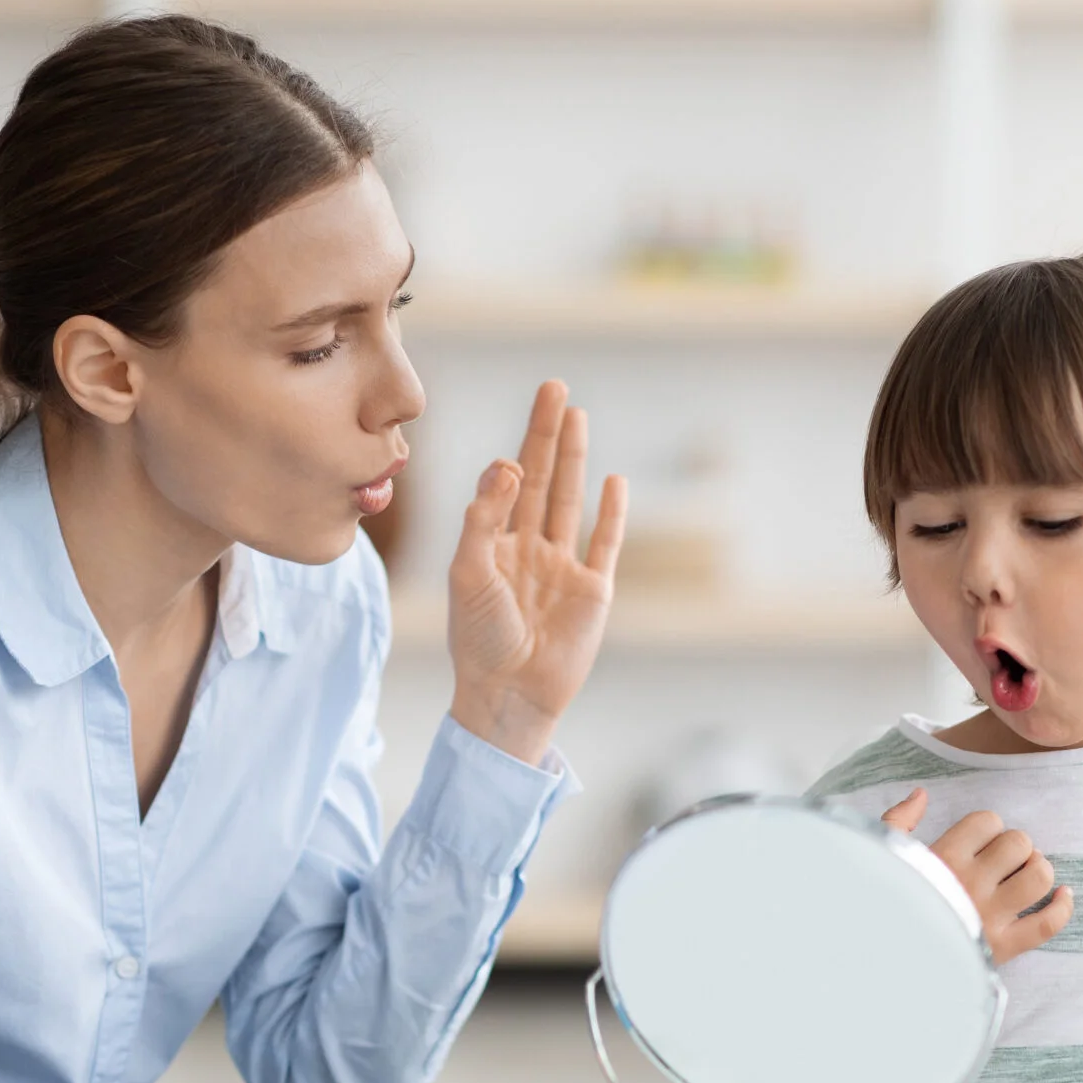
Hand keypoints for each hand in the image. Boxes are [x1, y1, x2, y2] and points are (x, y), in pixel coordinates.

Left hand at [447, 379, 627, 763]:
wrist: (509, 694)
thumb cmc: (479, 640)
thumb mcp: (467, 572)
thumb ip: (483, 517)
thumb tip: (509, 465)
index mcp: (491, 545)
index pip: (502, 487)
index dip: (509, 459)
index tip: (513, 450)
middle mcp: (527, 549)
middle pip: (539, 478)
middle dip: (546, 434)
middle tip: (553, 388)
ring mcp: (562, 568)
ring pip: (569, 500)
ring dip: (574, 458)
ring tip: (577, 415)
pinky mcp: (593, 591)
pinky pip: (604, 543)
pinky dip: (611, 512)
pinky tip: (614, 481)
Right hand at [881, 788, 1072, 963]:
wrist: (887, 966)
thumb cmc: (885, 907)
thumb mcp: (882, 858)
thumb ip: (898, 822)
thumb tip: (921, 794)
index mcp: (943, 859)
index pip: (987, 821)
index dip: (989, 828)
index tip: (982, 843)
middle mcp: (970, 884)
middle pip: (1019, 844)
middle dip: (1016, 848)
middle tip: (1005, 863)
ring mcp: (990, 916)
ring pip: (1039, 877)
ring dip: (1038, 870)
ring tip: (1025, 876)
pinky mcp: (1004, 947)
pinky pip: (1048, 923)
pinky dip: (1063, 907)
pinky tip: (1062, 895)